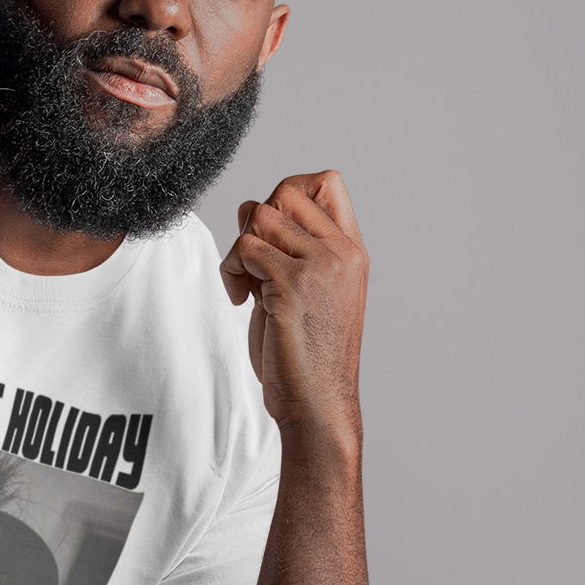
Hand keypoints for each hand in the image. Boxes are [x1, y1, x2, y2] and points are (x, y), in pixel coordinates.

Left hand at [219, 171, 367, 436]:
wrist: (319, 402)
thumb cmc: (309, 355)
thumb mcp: (312, 292)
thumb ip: (292, 250)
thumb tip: (251, 210)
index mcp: (352, 250)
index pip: (327, 181)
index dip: (288, 195)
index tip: (274, 238)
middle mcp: (341, 251)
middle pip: (284, 191)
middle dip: (256, 222)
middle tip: (254, 265)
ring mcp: (320, 264)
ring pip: (258, 216)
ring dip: (239, 249)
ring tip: (246, 285)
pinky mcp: (292, 283)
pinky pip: (244, 248)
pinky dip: (231, 271)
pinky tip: (243, 300)